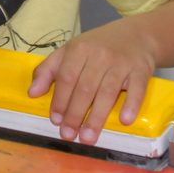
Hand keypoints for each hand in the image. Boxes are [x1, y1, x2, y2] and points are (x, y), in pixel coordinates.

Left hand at [27, 24, 154, 145]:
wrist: (136, 34)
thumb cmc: (97, 46)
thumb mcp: (69, 51)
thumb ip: (48, 70)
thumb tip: (32, 93)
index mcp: (79, 49)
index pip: (66, 78)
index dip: (59, 100)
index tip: (55, 120)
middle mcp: (100, 55)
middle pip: (85, 88)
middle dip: (75, 114)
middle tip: (68, 135)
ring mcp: (121, 62)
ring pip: (107, 92)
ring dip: (97, 117)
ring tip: (88, 137)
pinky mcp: (141, 70)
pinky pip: (137, 88)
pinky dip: (131, 104)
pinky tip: (124, 120)